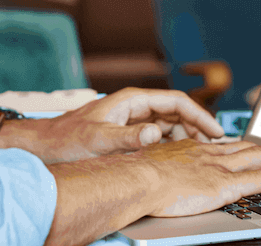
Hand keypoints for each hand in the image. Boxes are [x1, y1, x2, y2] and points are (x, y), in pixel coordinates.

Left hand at [2, 87, 224, 162]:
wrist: (44, 146)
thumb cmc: (66, 141)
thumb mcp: (99, 140)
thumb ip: (128, 137)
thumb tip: (156, 134)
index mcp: (131, 100)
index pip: (176, 101)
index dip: (200, 115)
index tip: (216, 132)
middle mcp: (134, 106)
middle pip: (176, 112)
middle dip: (197, 127)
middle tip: (214, 148)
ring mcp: (130, 119)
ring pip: (169, 124)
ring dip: (186, 137)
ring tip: (201, 155)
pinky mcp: (126, 133)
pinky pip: (157, 135)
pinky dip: (172, 144)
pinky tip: (178, 159)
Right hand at [136, 139, 260, 216]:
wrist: (135, 177)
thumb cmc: (136, 176)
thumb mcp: (153, 167)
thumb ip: (167, 171)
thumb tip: (165, 179)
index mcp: (195, 150)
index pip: (229, 147)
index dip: (248, 147)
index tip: (259, 148)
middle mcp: (213, 154)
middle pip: (253, 148)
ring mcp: (222, 167)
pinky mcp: (227, 184)